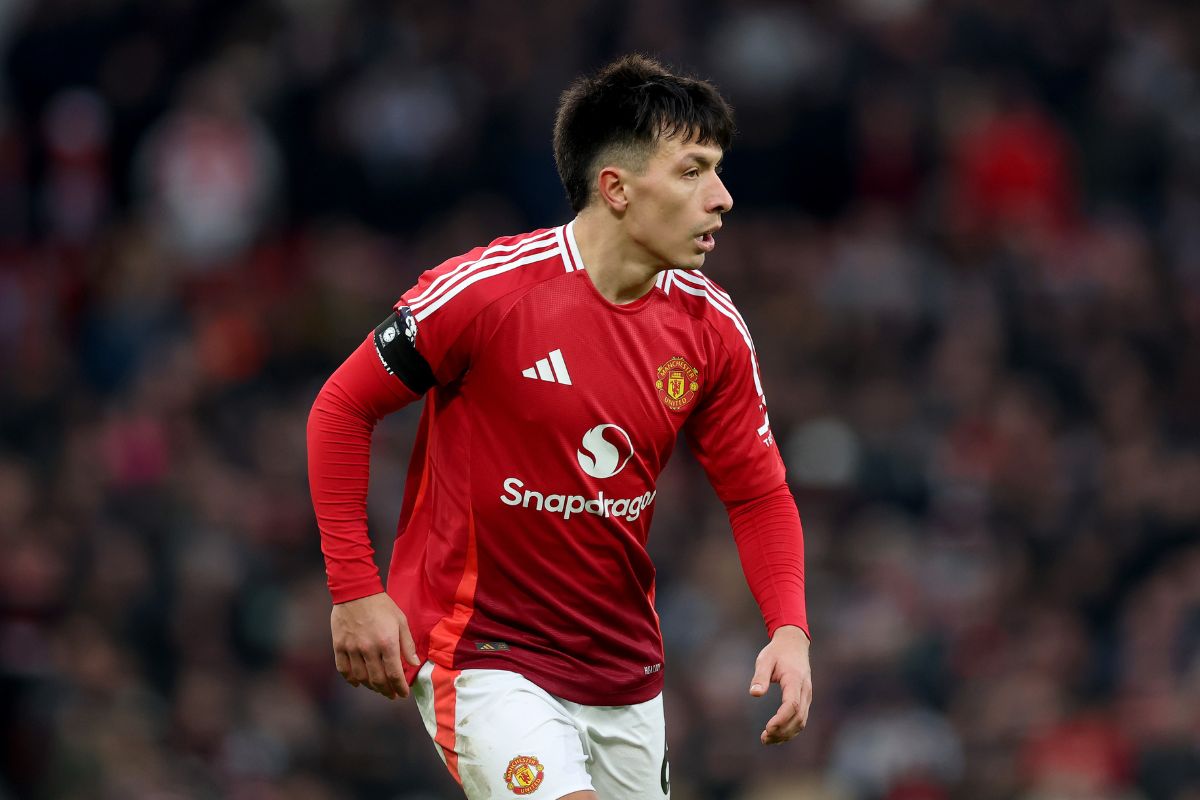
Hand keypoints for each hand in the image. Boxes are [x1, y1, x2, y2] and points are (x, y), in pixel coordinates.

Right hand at [330, 592, 420, 699]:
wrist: (356, 590)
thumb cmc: (382, 605)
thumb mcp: (401, 621)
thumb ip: (407, 644)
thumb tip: (413, 664)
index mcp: (387, 643)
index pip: (394, 674)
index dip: (400, 688)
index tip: (404, 694)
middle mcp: (369, 649)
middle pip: (378, 680)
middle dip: (387, 691)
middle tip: (392, 695)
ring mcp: (352, 648)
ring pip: (361, 678)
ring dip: (371, 687)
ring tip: (378, 688)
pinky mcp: (339, 645)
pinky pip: (344, 669)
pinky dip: (351, 679)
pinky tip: (358, 682)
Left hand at [748, 624, 811, 743]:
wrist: (794, 644)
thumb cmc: (777, 652)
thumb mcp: (765, 660)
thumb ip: (760, 677)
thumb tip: (755, 694)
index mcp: (795, 680)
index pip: (792, 705)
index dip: (781, 719)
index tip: (767, 728)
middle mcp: (805, 690)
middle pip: (799, 718)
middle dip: (782, 731)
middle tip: (764, 738)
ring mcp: (807, 695)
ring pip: (802, 721)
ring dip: (786, 734)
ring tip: (767, 740)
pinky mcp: (805, 699)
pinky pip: (801, 719)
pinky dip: (790, 730)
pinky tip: (776, 734)